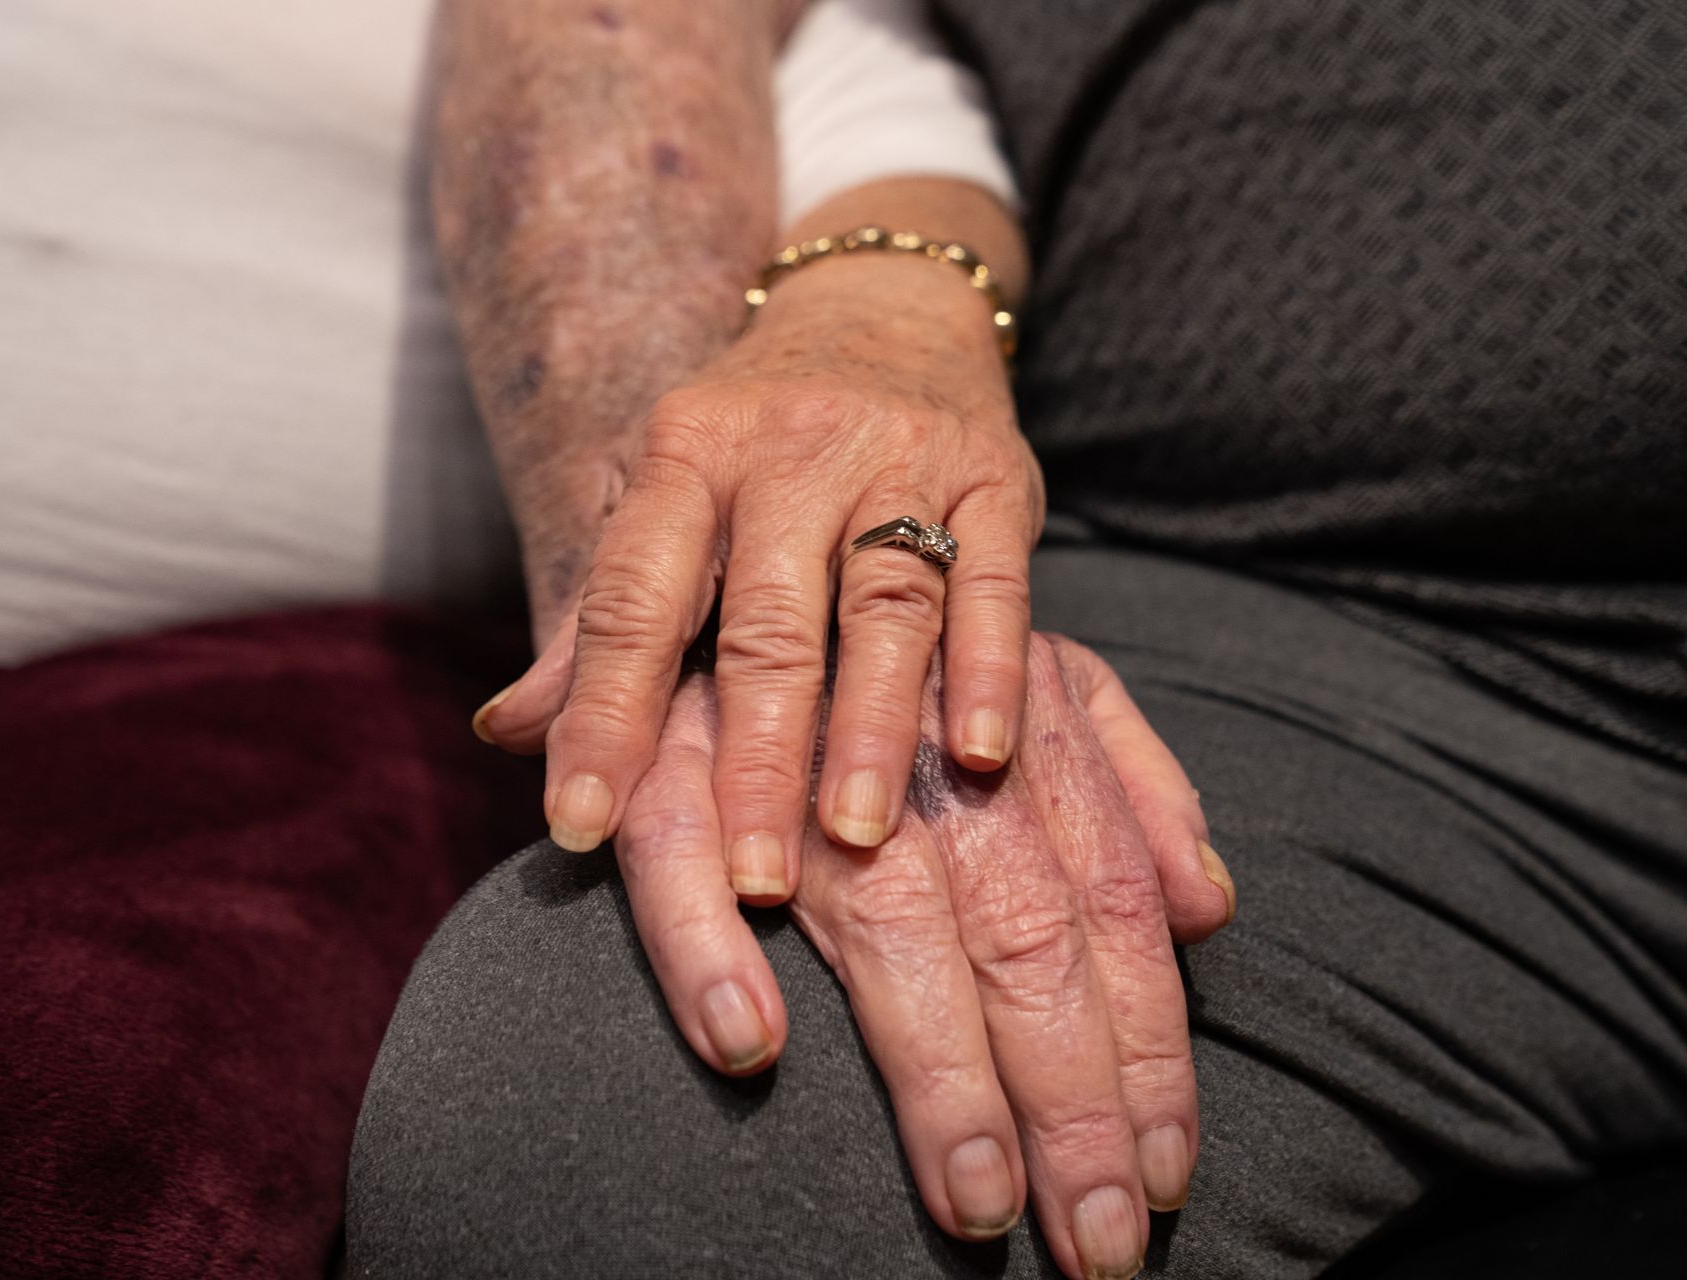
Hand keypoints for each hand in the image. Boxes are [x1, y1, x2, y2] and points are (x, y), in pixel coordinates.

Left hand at [477, 248, 1045, 899]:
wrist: (882, 302)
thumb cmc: (751, 434)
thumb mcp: (659, 495)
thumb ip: (596, 621)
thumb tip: (505, 732)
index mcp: (683, 455)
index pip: (633, 602)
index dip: (602, 715)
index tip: (579, 823)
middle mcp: (787, 449)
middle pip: (766, 622)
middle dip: (756, 755)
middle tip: (748, 876)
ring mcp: (898, 458)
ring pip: (883, 603)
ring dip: (870, 727)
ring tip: (857, 835)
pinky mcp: (992, 475)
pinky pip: (993, 582)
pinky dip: (987, 669)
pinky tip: (977, 753)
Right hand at [577, 633, 1236, 1271]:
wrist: (743, 529)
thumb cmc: (911, 648)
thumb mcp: (1042, 679)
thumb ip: (1132, 785)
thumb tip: (1213, 906)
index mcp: (1021, 730)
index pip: (1109, 906)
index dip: (1148, 1046)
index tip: (1167, 1175)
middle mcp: (921, 745)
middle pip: (1022, 936)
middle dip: (1070, 1102)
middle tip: (1099, 1248)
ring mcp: (792, 751)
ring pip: (885, 923)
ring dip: (934, 1069)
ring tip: (974, 1199)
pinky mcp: (668, 757)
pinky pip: (680, 859)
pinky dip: (709, 946)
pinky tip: (752, 1045)